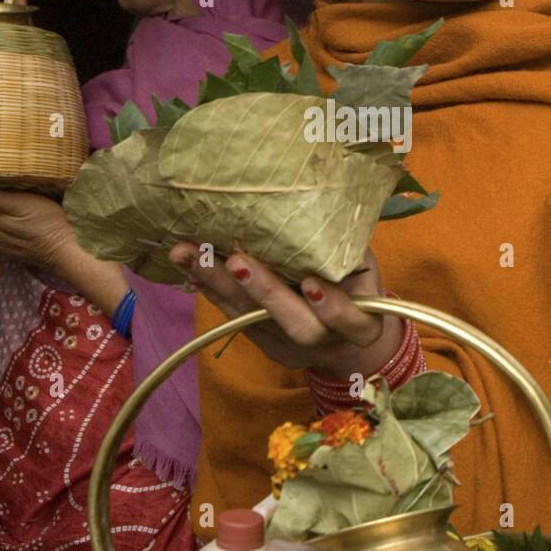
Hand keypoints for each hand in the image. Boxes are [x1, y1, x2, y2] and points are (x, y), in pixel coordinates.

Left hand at [168, 243, 402, 379]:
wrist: (343, 335)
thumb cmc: (355, 285)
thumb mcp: (364, 266)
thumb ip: (346, 250)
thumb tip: (321, 205)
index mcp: (362, 325)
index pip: (351, 322)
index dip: (333, 307)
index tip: (311, 284)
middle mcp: (324, 341)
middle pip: (296, 326)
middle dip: (265, 292)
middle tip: (236, 261)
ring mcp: (287, 346)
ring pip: (253, 320)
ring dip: (218, 285)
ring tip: (188, 253)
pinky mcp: (259, 341)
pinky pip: (231, 314)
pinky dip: (208, 286)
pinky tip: (186, 261)